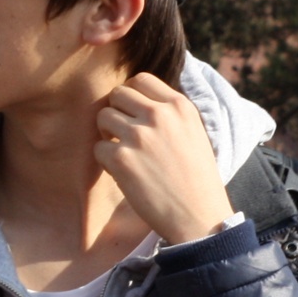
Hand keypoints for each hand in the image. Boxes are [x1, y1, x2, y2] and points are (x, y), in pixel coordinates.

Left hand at [92, 73, 235, 244]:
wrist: (199, 217)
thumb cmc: (196, 179)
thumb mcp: (194, 133)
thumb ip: (169, 113)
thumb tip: (137, 100)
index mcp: (180, 106)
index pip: (141, 79)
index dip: (131, 96)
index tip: (133, 114)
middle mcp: (159, 115)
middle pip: (117, 94)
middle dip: (116, 113)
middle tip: (123, 135)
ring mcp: (139, 136)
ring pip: (103, 117)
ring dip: (107, 135)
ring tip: (124, 154)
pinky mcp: (122, 159)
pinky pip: (98, 148)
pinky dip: (105, 162)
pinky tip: (123, 173)